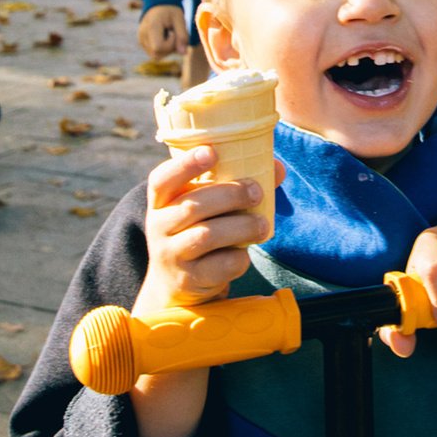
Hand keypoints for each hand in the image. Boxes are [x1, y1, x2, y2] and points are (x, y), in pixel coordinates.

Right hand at [133, 145, 286, 311]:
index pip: (162, 180)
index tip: (211, 152)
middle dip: (230, 195)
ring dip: (241, 227)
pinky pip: (220, 266)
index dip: (185, 165)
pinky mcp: (189, 279)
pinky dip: (238, 258)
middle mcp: (159, 227)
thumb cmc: (196, 233)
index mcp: (161, 202)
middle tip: (257, 192)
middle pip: (192, 206)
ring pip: (206, 236)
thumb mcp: (205, 210)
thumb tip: (277, 168)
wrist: (175, 284)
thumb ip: (234, 186)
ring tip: (262, 225)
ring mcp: (171, 255)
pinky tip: (244, 254)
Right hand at [138, 4, 185, 59]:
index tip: (175, 33)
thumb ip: (182, 36)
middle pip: (157, 54)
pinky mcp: (142, 43)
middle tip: (174, 34)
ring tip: (169, 36)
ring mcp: (141, 40)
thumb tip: (183, 54)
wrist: (158, 5)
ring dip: (167, 50)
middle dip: (170, 48)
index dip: (171, 44)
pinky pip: (154, 53)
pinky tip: (164, 38)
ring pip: (156, 56)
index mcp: (150, 27)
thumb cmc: (170, 11)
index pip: (159, 47)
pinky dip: (162, 49)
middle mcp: (142, 35)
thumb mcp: (179, 19)